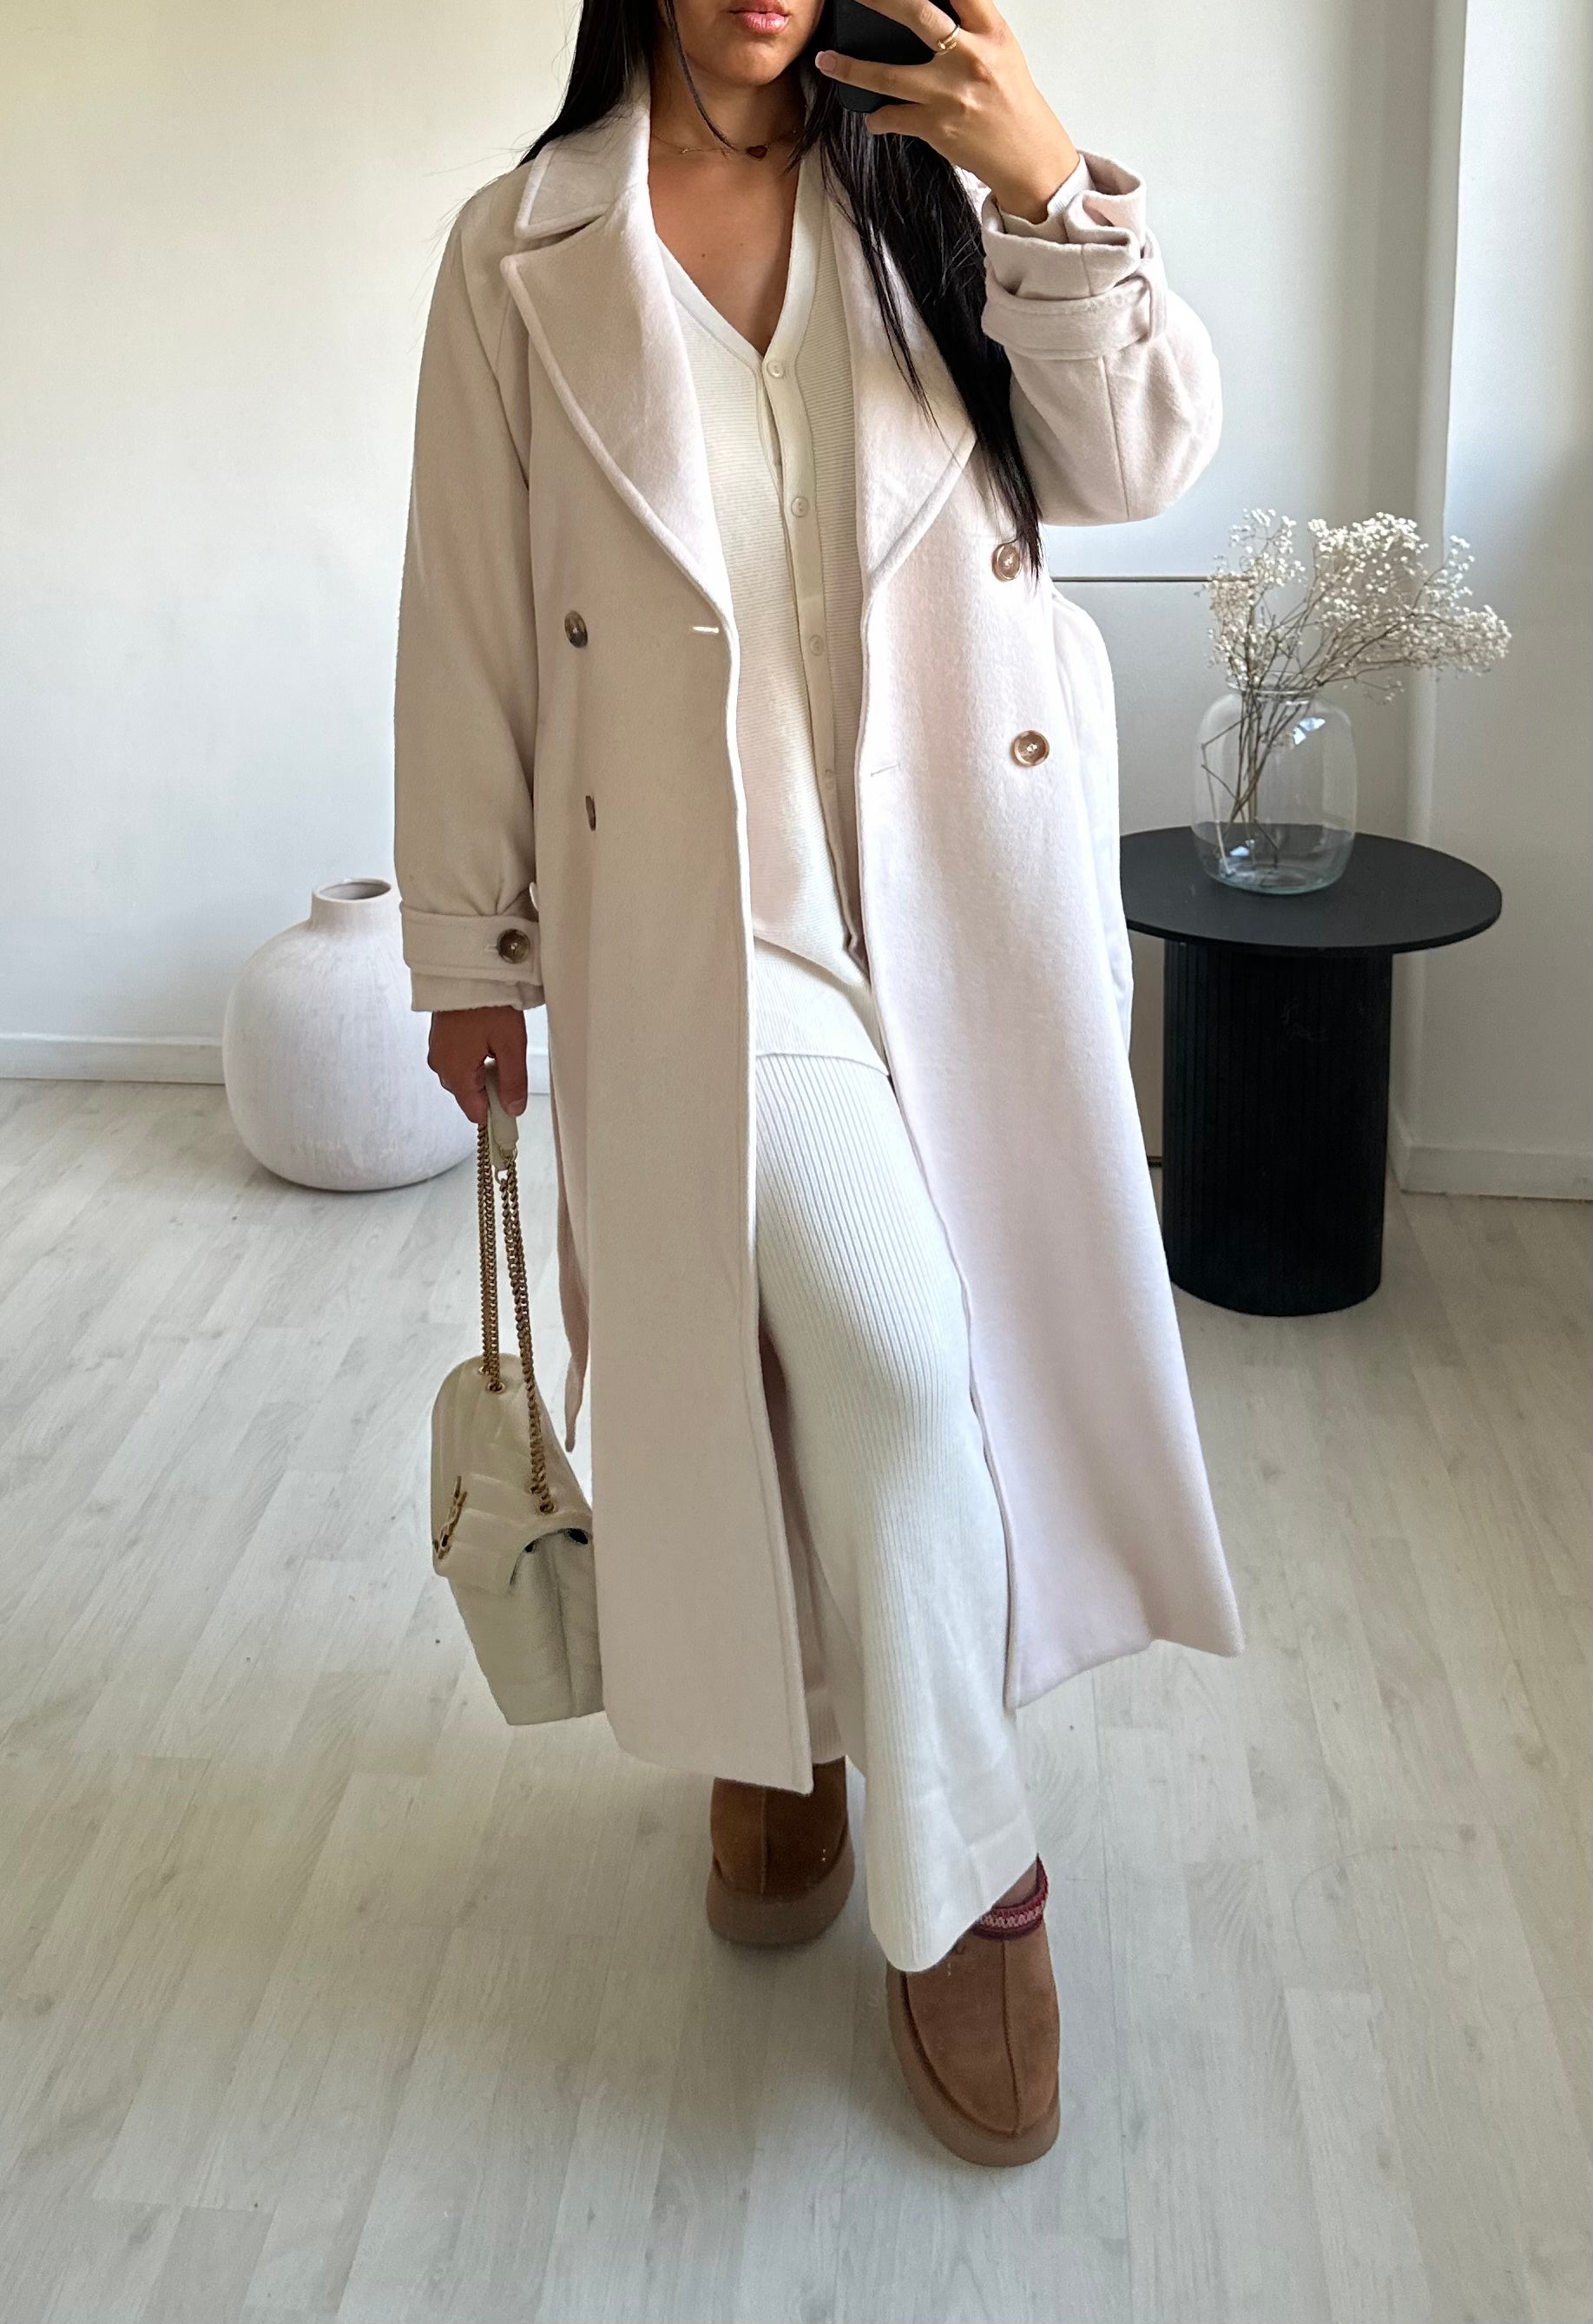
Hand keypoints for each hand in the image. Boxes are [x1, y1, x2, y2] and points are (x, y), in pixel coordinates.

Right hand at [428, 1005, 527, 1124]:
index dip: (496, 1113)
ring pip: (465, 1076)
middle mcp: (441, 1066)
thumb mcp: (511, 1045)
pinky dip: (475, 1056)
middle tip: (509, 1061)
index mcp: (455, 1073)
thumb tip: (514, 1109)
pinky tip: (487, 1038)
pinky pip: (459, 1059)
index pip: (476, 1113)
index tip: (514, 1106)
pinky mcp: (440, 1038)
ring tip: (498, 1044)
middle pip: (470, 1095)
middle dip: (491, 1087)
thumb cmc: (487, 1003)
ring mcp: (438, 1051)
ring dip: (483, 1070)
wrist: (465, 969)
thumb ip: (513, 1082)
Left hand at [815, 0, 1077, 222]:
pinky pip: (891, 118)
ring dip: (850, 67)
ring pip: (888, 74)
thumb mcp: (1001, 52)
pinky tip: (874, 116)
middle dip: (880, 0)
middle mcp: (970, 57)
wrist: (1028, 157)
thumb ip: (970, 27)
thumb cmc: (1012, 103)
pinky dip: (877, 118)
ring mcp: (950, 94)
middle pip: (917, 15)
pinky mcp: (936, 126)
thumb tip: (928, 10)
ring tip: (827, 60)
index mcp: (991, 33)